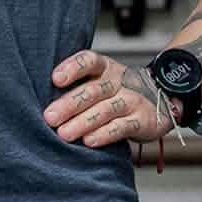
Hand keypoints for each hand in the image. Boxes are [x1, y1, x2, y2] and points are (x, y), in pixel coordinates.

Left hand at [43, 50, 178, 146]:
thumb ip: (76, 87)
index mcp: (104, 67)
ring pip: (106, 109)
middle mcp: (118, 81)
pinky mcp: (142, 120)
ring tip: (64, 134)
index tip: (55, 79)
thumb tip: (39, 100)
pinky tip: (90, 141)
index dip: (72, 68)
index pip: (88, 61)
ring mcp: (132, 100)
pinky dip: (105, 134)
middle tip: (49, 117)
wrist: (161, 99)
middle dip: (69, 104)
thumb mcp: (99, 81)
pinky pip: (122, 126)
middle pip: (92, 89)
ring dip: (83, 122)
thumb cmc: (116, 92)